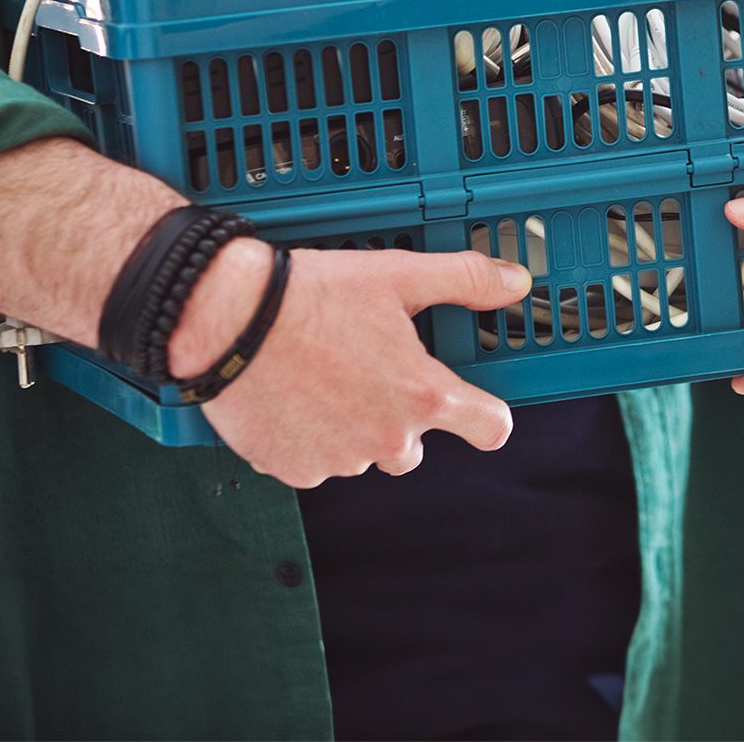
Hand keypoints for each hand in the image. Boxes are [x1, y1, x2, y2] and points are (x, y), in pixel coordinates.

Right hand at [168, 242, 530, 486]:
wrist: (228, 318)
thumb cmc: (313, 296)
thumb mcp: (399, 274)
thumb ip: (465, 280)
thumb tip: (515, 283)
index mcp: (422, 394)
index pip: (489, 428)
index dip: (488, 418)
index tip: (479, 411)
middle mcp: (388, 438)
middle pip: (413, 445)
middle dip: (400, 416)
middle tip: (367, 371)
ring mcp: (340, 460)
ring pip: (362, 452)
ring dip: (352, 425)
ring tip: (323, 376)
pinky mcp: (295, 470)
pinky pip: (316, 461)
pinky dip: (309, 436)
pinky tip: (295, 397)